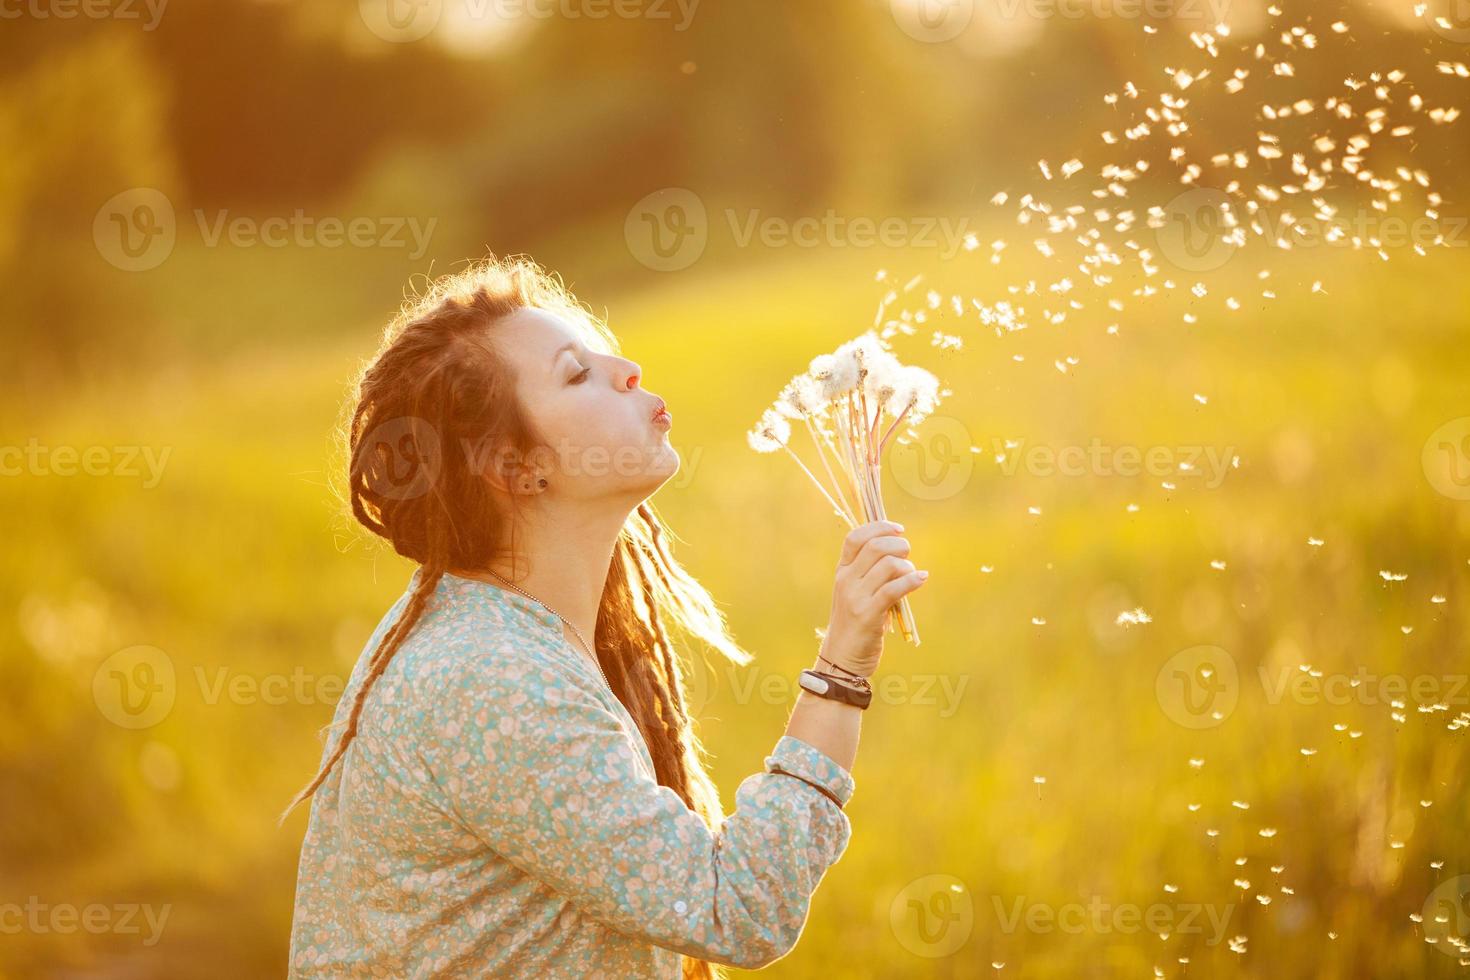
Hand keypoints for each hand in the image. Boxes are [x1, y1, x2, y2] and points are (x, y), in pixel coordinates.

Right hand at [817, 520, 927, 678]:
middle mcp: (846, 580)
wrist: (842, 658)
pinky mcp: (868, 614)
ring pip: (888, 565)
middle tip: (908, 556)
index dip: (879, 527)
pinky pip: (894, 589)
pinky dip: (913, 580)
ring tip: (913, 575)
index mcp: (842, 571)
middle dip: (899, 545)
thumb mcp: (856, 592)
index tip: (899, 529)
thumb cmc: (856, 623)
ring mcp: (855, 597)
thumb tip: (900, 550)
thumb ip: (871, 571)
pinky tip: (922, 579)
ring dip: (908, 566)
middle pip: (875, 546)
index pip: (855, 536)